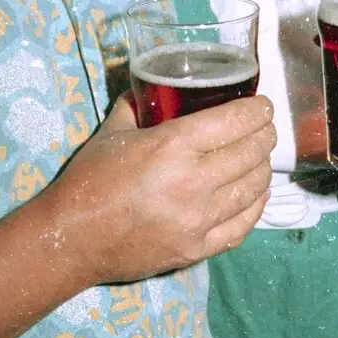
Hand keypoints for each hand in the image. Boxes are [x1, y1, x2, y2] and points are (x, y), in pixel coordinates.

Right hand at [47, 91, 274, 283]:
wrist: (72, 239)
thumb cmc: (89, 181)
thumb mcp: (111, 132)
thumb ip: (136, 107)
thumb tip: (150, 88)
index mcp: (173, 146)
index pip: (235, 121)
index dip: (257, 111)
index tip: (263, 106)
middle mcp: (194, 182)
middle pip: (251, 152)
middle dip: (265, 135)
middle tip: (264, 128)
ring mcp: (199, 219)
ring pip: (253, 187)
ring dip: (263, 167)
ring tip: (260, 157)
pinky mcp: (199, 249)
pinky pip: (243, 225)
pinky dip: (256, 205)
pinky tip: (257, 193)